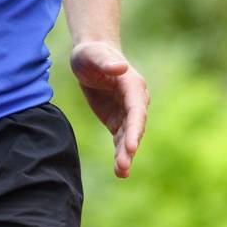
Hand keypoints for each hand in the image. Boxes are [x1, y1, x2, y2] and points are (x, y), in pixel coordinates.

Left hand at [69, 40, 149, 178]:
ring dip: (126, 154)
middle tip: (123, 165)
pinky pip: (120, 140)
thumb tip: (121, 67)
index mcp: (132, 85)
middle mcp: (135, 101)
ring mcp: (127, 112)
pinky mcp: (117, 120)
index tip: (131, 146)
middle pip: (134, 127)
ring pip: (128, 137)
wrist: (90, 57)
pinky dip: (120, 154)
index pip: (136, 110)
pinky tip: (120, 171)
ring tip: (121, 172)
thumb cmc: (91, 53)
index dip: (134, 128)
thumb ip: (105, 62)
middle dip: (130, 146)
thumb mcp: (92, 55)